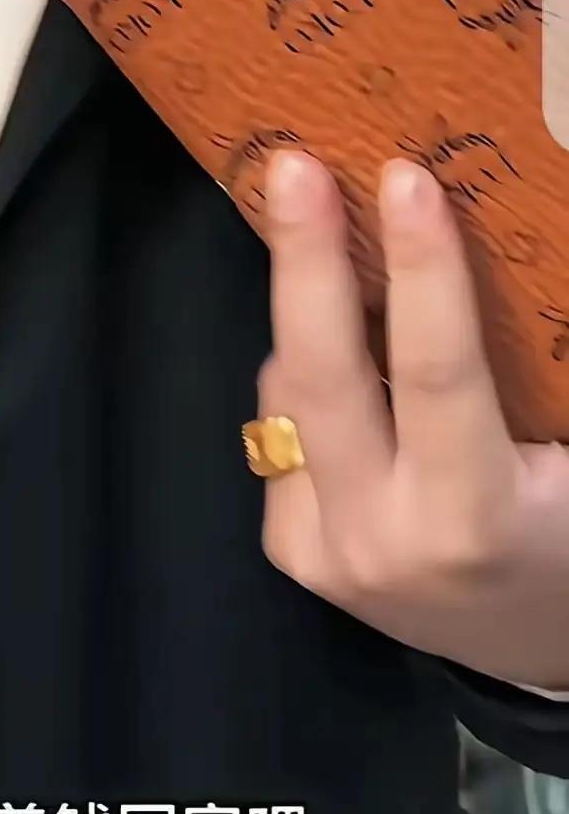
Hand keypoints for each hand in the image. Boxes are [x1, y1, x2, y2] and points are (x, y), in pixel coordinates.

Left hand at [256, 150, 568, 690]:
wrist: (532, 647)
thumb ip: (530, 362)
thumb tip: (483, 235)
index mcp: (472, 520)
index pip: (437, 373)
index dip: (421, 270)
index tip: (405, 178)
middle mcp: (379, 539)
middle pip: (322, 376)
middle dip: (303, 260)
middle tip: (294, 166)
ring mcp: (323, 551)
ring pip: (287, 394)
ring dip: (308, 309)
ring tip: (322, 221)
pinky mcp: (290, 552)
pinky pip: (281, 428)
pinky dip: (307, 373)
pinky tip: (341, 345)